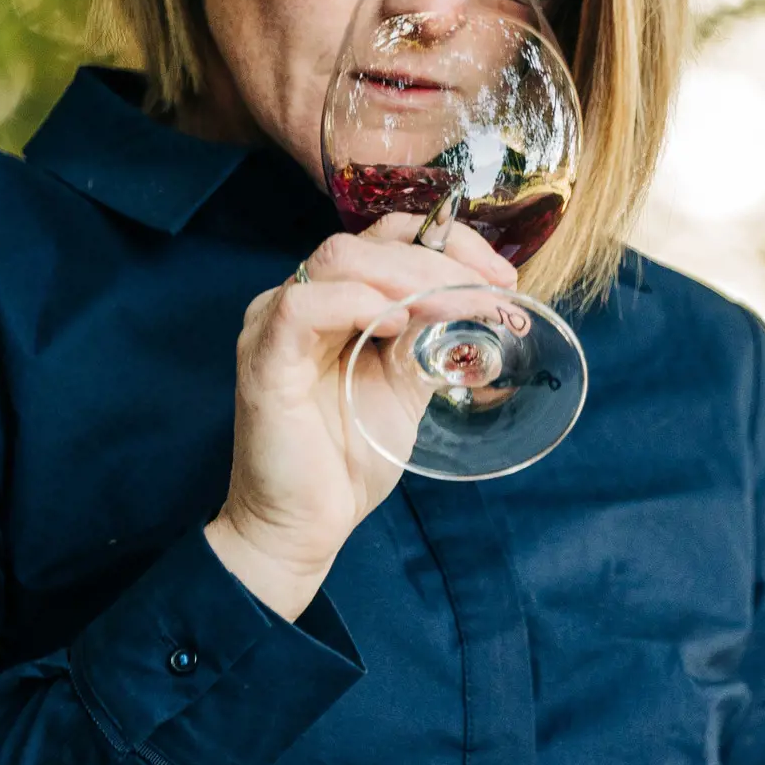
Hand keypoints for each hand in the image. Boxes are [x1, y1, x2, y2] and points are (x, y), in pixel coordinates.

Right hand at [207, 213, 517, 617]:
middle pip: (367, 241)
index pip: (386, 239)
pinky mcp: (263, 359)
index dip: (447, 243)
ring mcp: (273, 324)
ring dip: (409, 276)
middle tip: (490, 293)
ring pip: (340, 260)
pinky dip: (356, 303)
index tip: (501, 277)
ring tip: (452, 307)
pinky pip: (302, 306)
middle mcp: (299, 300)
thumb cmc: (349, 458)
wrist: (307, 526)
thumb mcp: (407, 386)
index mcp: (333, 301)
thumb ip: (431, 340)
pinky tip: (397, 323)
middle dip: (439, 259)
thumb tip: (483, 305)